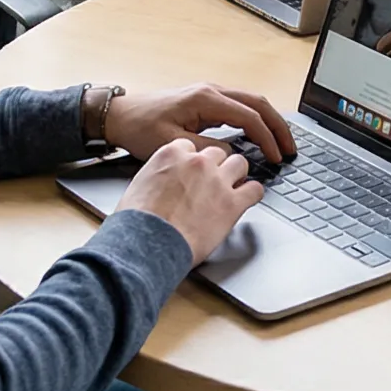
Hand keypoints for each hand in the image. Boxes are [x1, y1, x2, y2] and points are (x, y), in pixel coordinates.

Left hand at [105, 83, 297, 162]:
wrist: (118, 115)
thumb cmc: (140, 128)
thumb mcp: (172, 145)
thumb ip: (206, 150)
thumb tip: (233, 155)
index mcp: (205, 99)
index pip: (248, 116)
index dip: (266, 138)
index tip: (276, 157)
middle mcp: (211, 91)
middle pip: (258, 103)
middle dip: (278, 126)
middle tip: (291, 148)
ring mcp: (209, 93)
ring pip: (251, 102)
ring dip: (269, 121)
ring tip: (281, 143)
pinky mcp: (206, 101)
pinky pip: (240, 106)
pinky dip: (256, 120)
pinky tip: (259, 136)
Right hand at [119, 140, 263, 260]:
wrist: (147, 243)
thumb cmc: (136, 222)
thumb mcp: (139, 186)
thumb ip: (159, 176)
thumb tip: (163, 182)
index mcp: (172, 154)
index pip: (191, 146)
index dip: (193, 160)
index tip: (194, 169)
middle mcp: (198, 162)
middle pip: (217, 153)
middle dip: (215, 166)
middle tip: (212, 181)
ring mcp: (217, 181)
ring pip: (239, 163)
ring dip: (236, 174)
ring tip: (232, 186)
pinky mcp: (232, 203)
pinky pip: (254, 190)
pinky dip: (252, 194)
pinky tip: (248, 199)